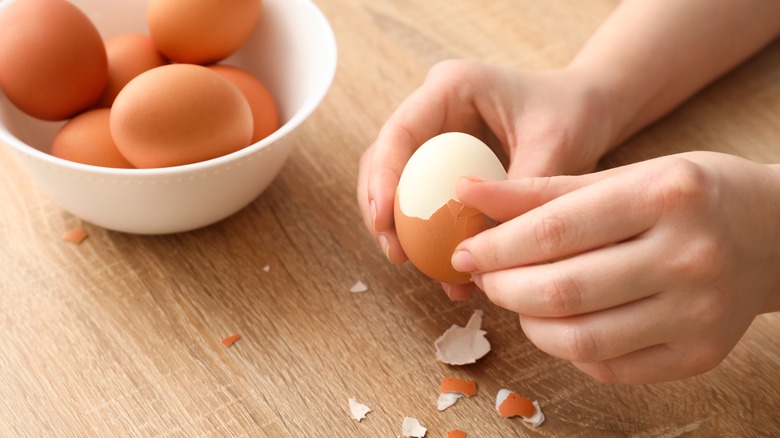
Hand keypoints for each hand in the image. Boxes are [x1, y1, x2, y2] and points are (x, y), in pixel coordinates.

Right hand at [357, 60, 617, 299]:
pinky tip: (440, 266)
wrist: (588, 111)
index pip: (401, 131)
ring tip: (409, 263)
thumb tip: (483, 244)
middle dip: (380, 207)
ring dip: (396, 224)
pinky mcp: (442, 162)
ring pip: (395, 180)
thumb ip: (517, 190)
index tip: (384, 221)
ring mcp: (435, 136)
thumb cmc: (573, 115)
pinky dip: (424, 232)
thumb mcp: (554, 147)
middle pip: (384, 157)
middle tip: (394, 252)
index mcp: (452, 87)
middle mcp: (434, 109)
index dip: (383, 176)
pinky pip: (420, 197)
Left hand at [451, 152, 779, 382]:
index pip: (555, 231)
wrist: (775, 235)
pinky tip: (559, 322)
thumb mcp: (623, 176)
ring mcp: (699, 313)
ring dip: (529, 323)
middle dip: (504, 288)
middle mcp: (689, 256)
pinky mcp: (701, 355)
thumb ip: (541, 190)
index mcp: (667, 195)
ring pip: (581, 338)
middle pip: (563, 289)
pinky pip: (609, 366)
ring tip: (517, 299)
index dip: (496, 246)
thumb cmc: (688, 195)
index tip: (465, 251)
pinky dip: (568, 348)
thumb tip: (465, 193)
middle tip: (484, 276)